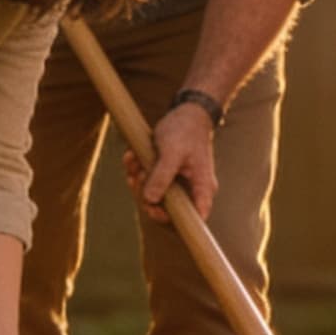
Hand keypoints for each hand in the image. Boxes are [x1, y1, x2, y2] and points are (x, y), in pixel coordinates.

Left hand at [127, 101, 220, 221]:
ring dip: (139, 182)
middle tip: (138, 177)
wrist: (186, 112)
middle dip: (147, 197)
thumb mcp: (172, 151)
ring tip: (134, 162)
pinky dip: (138, 173)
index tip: (154, 210)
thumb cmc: (185, 130)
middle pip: (169, 212)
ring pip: (156, 198)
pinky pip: (150, 185)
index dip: (173, 222)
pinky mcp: (167, 177)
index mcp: (203, 188)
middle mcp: (193, 191)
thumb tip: (150, 200)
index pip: (194, 220)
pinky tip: (132, 158)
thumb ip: (162, 175)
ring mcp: (179, 185)